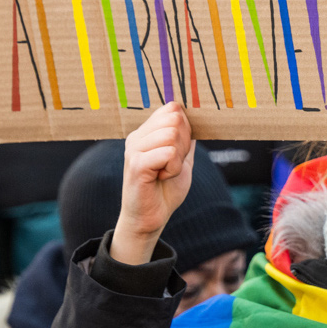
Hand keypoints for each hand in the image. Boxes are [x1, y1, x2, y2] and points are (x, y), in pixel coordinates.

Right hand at [110, 102, 194, 263]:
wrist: (150, 218)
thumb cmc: (165, 189)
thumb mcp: (182, 158)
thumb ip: (186, 137)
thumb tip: (192, 114)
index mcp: (146, 132)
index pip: (173, 109)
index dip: (185, 130)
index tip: (178, 152)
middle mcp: (137, 136)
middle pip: (174, 120)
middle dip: (183, 144)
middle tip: (172, 164)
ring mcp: (134, 148)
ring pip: (172, 135)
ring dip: (178, 158)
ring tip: (166, 172)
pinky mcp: (136, 164)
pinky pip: (168, 153)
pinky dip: (173, 168)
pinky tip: (162, 178)